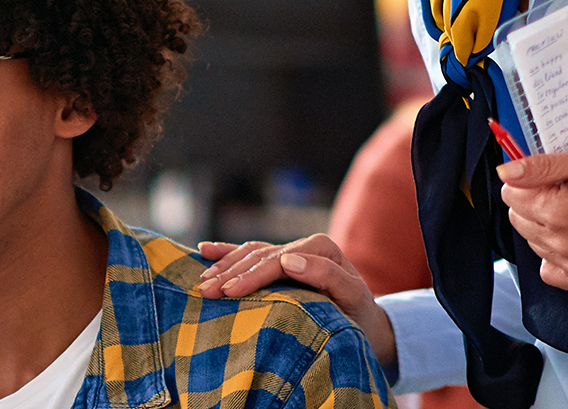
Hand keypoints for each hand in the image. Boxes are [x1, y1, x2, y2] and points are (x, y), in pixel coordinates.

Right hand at [196, 235, 395, 372]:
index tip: (231, 292)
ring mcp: (288, 252)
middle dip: (230, 273)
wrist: (364, 321)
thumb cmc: (358, 313)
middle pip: (259, 256)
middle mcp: (302, 245)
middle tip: (207, 291)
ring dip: (223, 267)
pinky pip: (248, 254)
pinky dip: (226, 252)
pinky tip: (205, 251)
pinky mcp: (278, 262)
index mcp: (320, 248)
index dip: (252, 275)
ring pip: (249, 254)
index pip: (277, 260)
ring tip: (202, 283)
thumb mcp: (352, 295)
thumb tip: (288, 259)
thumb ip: (326, 275)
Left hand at [498, 148, 567, 291]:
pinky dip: (555, 256)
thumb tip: (506, 171)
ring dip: (546, 227)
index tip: (550, 179)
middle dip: (534, 203)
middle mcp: (562, 243)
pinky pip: (550, 271)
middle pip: (518, 219)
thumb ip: (542, 166)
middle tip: (567, 194)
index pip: (510, 194)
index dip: (528, 181)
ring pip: (533, 243)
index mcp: (557, 211)